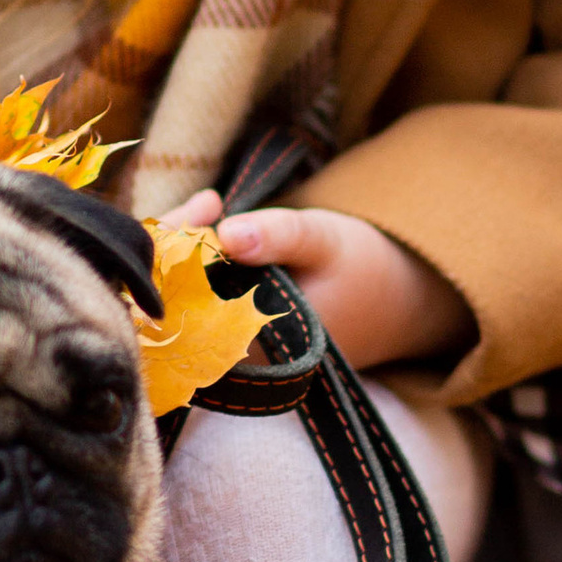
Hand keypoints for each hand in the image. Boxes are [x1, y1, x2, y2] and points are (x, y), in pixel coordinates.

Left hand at [161, 190, 468, 373]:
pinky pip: (187, 294)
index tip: (200, 209)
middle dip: (170, 245)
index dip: (175, 254)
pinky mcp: (225, 330)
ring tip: (206, 206)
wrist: (395, 301)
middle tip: (204, 203)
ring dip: (177, 249)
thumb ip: (279, 237)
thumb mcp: (323, 240)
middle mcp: (227, 358)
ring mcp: (223, 347)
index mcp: (249, 349)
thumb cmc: (360, 269)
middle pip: (165, 303)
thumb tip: (229, 234)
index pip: (181, 306)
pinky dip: (188, 259)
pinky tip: (203, 225)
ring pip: (172, 297)